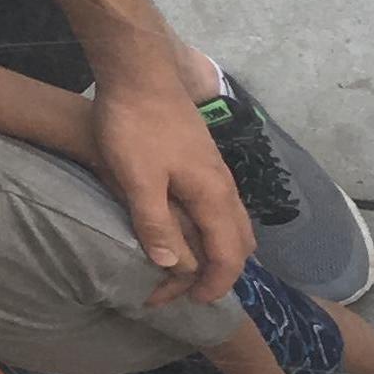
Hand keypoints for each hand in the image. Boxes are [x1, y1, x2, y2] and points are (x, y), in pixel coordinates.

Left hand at [89, 70, 254, 306]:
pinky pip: (215, 206)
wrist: (138, 69)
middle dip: (216, 274)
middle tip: (179, 291)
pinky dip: (205, 227)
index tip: (187, 303)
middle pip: (238, 244)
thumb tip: (174, 267)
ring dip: (211, 250)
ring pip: (229, 223)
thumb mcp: (137, 180)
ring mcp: (214, 170)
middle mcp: (224, 186)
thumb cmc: (135, 125)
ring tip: (181, 266)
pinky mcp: (200, 158)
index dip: (213, 287)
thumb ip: (156, 225)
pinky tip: (178, 227)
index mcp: (213, 196)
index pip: (229, 258)